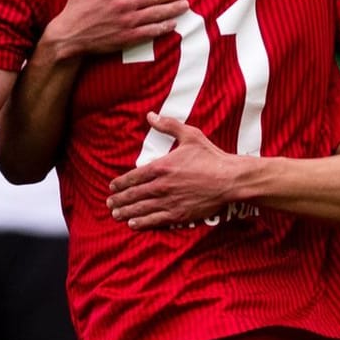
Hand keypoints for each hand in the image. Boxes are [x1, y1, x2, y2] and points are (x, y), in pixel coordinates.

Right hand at [42, 0, 188, 64]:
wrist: (69, 35)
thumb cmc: (76, 5)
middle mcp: (123, 4)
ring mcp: (127, 22)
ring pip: (156, 13)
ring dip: (173, 9)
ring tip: (185, 5)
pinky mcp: (127, 38)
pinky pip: (150, 32)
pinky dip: (163, 27)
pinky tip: (173, 24)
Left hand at [106, 113, 239, 227]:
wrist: (230, 179)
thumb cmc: (211, 157)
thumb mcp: (190, 135)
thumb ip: (168, 126)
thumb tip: (151, 115)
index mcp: (162, 166)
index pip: (133, 176)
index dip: (120, 182)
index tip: (112, 186)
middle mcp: (161, 185)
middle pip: (133, 194)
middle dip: (119, 199)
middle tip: (110, 203)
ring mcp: (169, 201)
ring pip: (141, 208)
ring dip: (126, 211)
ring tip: (116, 214)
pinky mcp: (179, 214)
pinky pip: (155, 219)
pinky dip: (142, 222)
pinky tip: (133, 223)